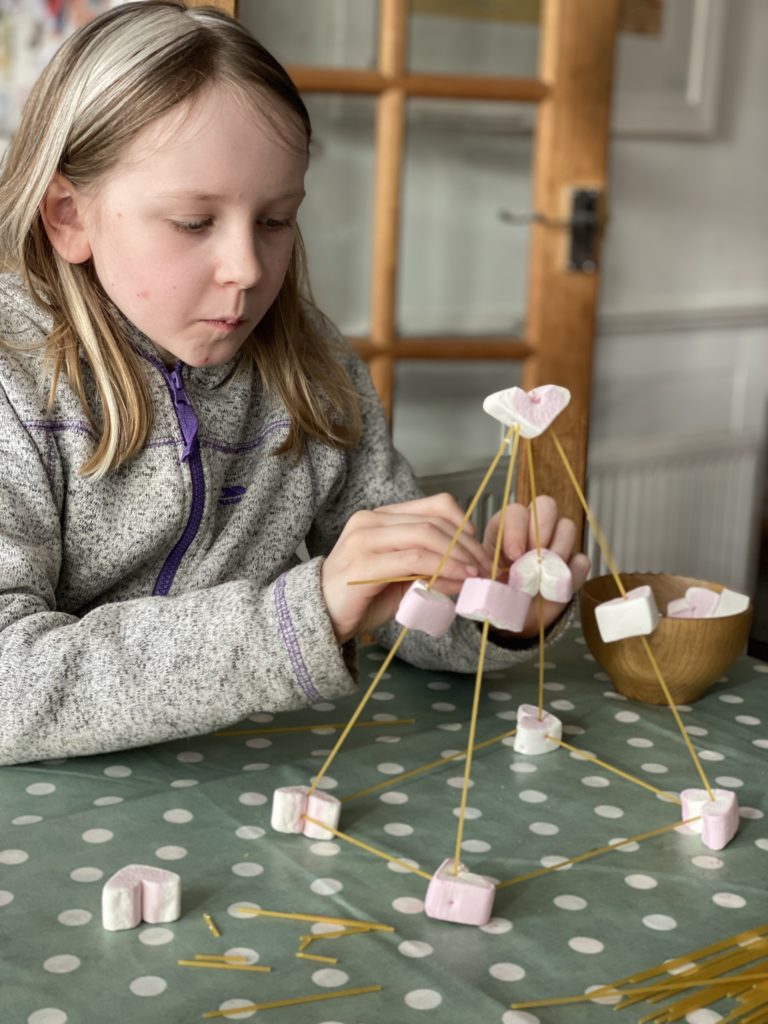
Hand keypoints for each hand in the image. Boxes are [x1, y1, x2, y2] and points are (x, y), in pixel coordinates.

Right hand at [321, 493, 489, 643]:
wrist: (319, 618)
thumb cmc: (360, 600)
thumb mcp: (403, 580)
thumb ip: (432, 571)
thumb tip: (470, 572)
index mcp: (381, 517)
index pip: (434, 506)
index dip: (464, 526)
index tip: (480, 551)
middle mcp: (370, 520)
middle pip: (433, 522)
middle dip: (467, 546)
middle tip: (486, 569)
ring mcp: (364, 539)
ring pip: (425, 536)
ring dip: (458, 557)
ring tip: (476, 576)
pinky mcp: (362, 563)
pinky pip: (412, 560)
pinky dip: (441, 569)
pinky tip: (457, 582)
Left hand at [483, 495, 589, 637]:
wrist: (514, 620)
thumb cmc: (496, 595)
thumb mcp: (484, 583)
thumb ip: (488, 573)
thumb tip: (498, 572)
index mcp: (506, 528)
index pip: (516, 511)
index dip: (516, 529)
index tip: (514, 554)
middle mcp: (533, 529)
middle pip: (546, 505)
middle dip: (542, 530)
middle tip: (534, 557)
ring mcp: (556, 543)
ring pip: (567, 527)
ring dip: (557, 552)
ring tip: (542, 577)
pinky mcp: (572, 564)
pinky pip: (581, 559)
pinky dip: (572, 574)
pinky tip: (555, 588)